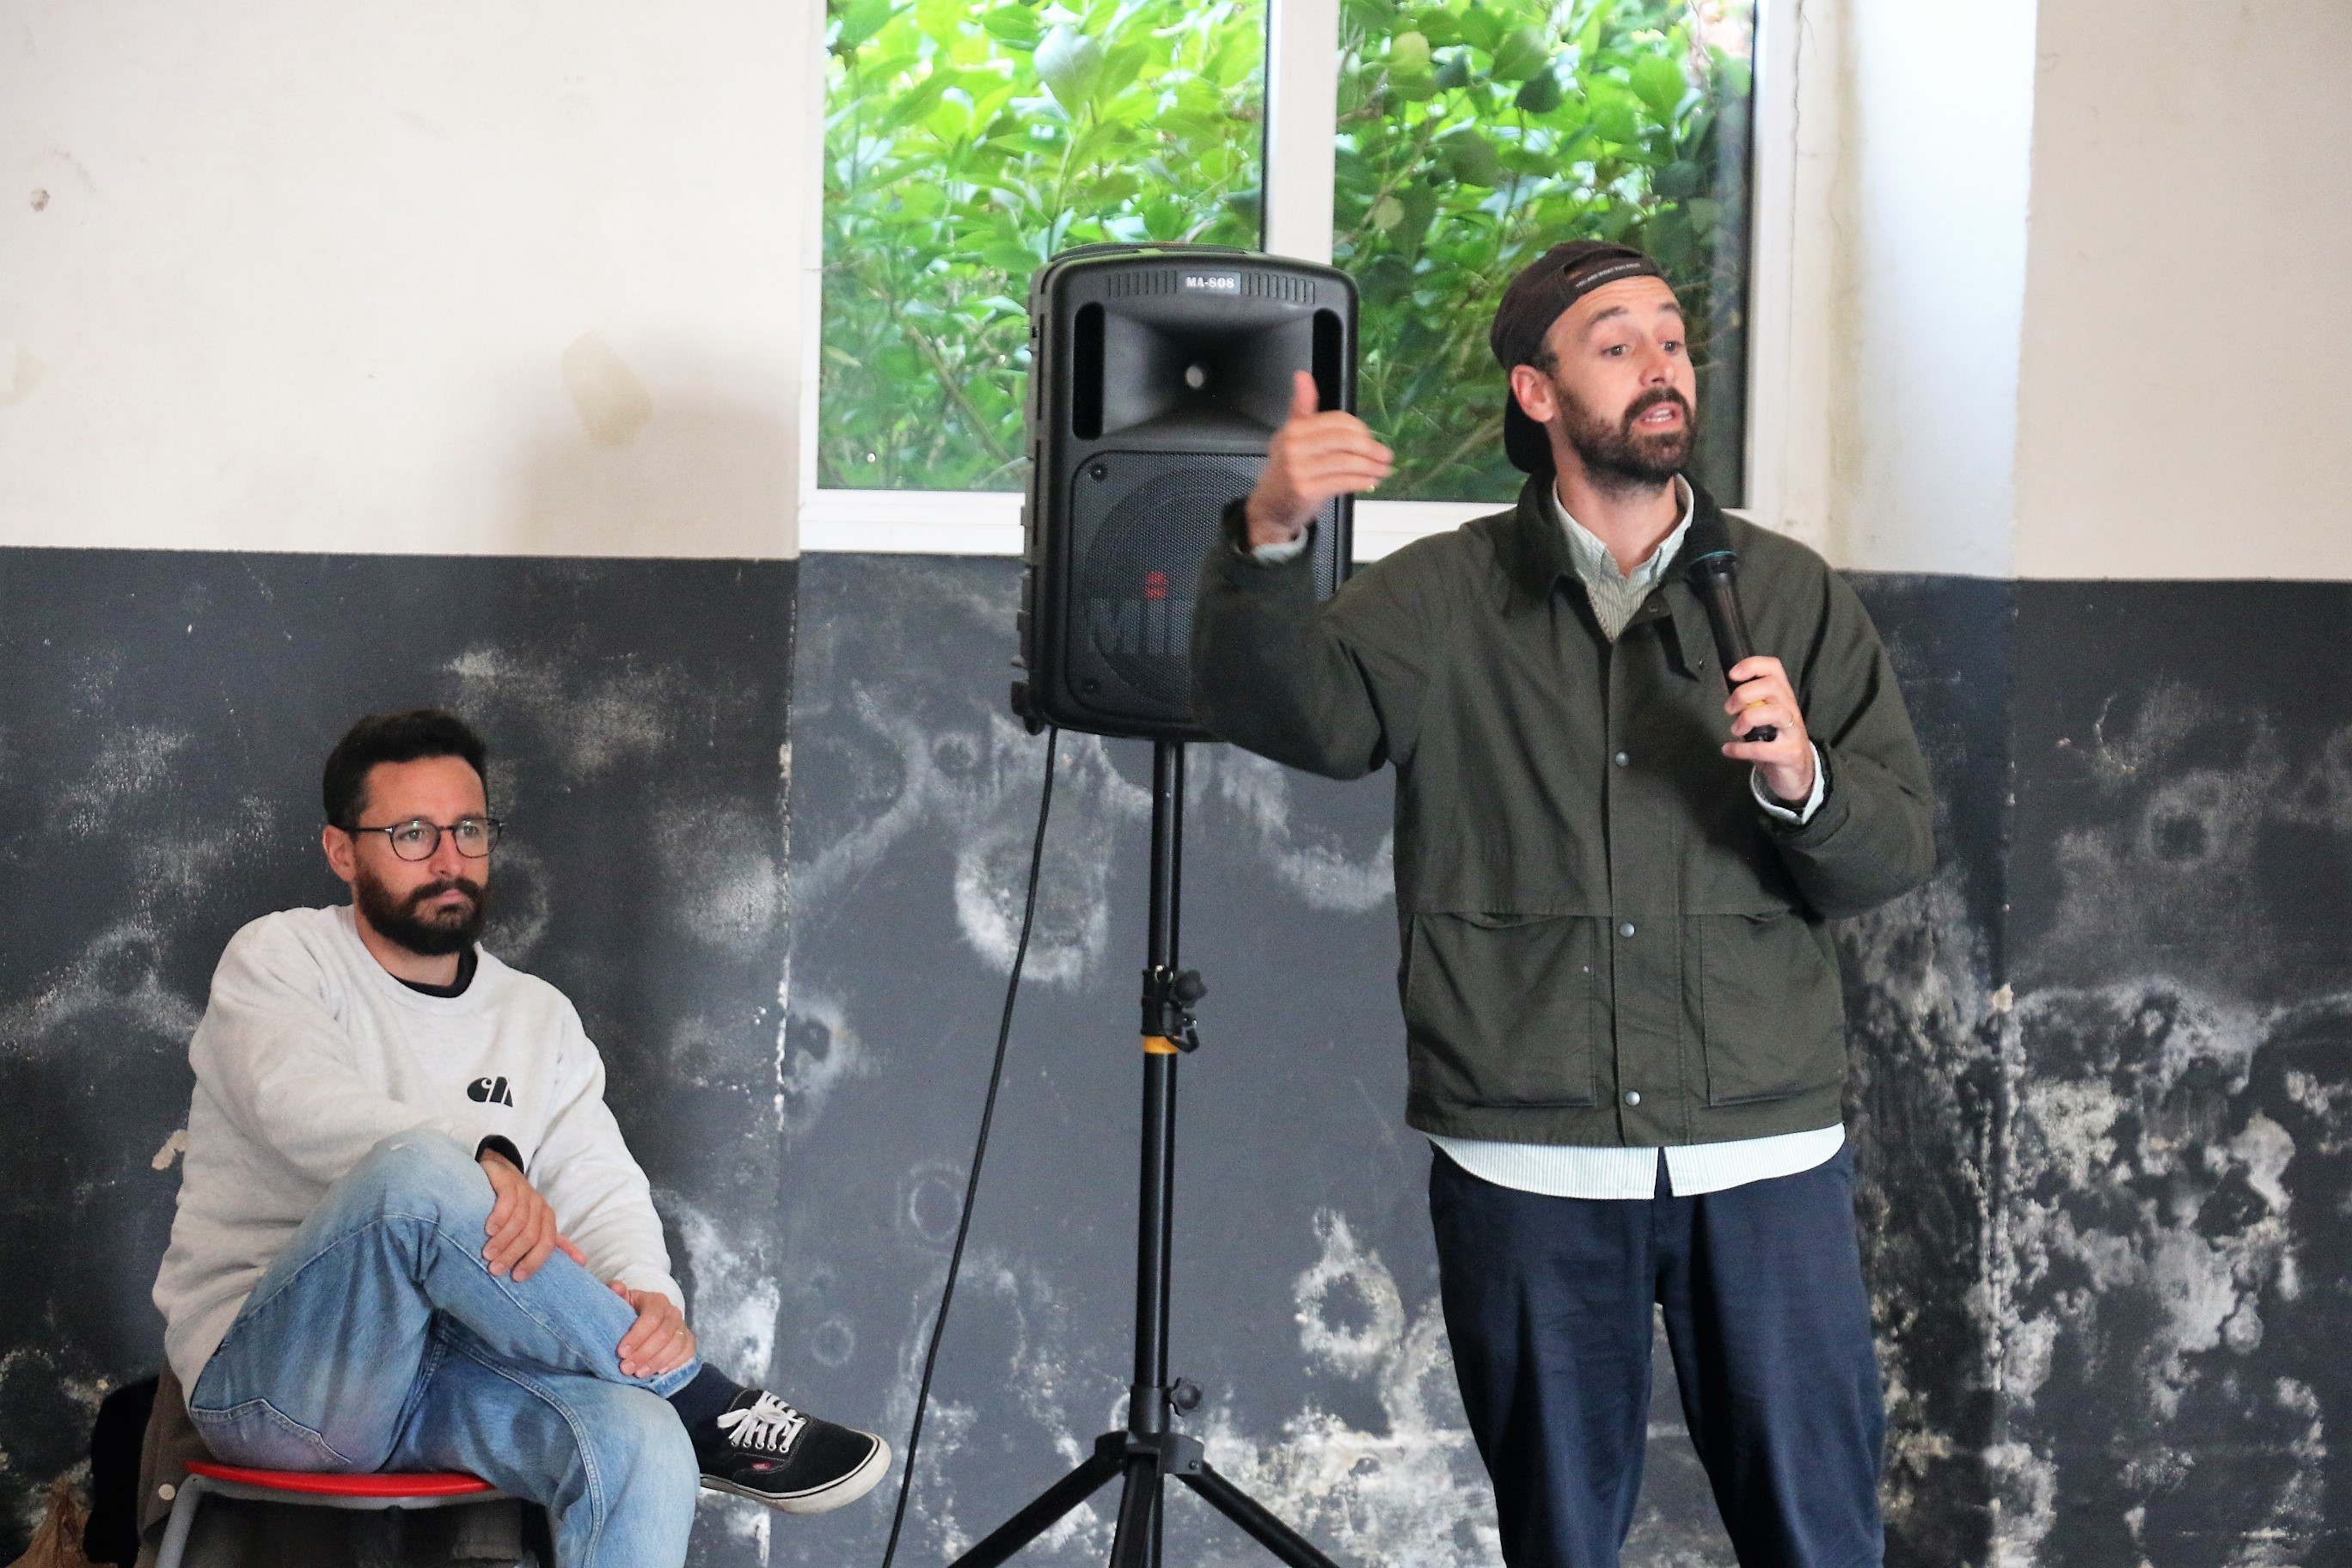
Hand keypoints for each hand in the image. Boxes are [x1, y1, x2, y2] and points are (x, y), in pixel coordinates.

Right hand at [478, 1149, 586, 1282]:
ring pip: (519, 1220)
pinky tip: (489, 1230)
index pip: (547, 1243)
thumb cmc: (517, 1206)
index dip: (534, 1261)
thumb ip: (555, 1243)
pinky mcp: (509, 1181)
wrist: (501, 1173)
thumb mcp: (536, 1224)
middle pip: (531, 1235)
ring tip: (487, 1254)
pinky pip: (508, 1200)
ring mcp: (525, 1192)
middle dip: (513, 1254)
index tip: (517, 1277)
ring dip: (503, 1240)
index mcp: (548, 1219)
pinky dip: (499, 1217)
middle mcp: (539, 1205)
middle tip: (495, 1269)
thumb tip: (582, 1262)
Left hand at [611, 1281, 696, 1378]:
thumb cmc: (628, 1311)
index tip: (621, 1352)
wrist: (643, 1318)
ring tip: (638, 1374)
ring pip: (676, 1346)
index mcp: (656, 1301)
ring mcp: (682, 1327)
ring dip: (656, 1362)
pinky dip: (674, 1364)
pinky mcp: (688, 1341)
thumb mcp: (619, 1301)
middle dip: (644, 1354)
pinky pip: (688, 1353)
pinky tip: (658, 1372)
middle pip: (664, 1335)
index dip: (637, 1336)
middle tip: (625, 1368)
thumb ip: (614, 1293)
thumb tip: (616, 1287)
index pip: (651, 1318)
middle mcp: (672, 1312)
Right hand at [1243, 371, 1393, 548]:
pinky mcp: (1306, 490)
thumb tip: (1302, 376)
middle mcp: (1293, 446)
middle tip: (1385, 455)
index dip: (1359, 429)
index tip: (1371, 438)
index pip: (1336, 421)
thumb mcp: (1291, 437)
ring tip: (1384, 469)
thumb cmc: (1287, 471)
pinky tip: (1371, 481)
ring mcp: (1298, 469)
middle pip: (1344, 440)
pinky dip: (1361, 481)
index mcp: (1293, 429)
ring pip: (1346, 461)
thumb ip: (1302, 408)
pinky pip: (1342, 481)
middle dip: (1370, 447)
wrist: (1269, 508)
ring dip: (1371, 466)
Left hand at [1721, 655, 1814, 803]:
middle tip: (1729, 709)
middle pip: (1771, 686)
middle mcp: (1790, 709)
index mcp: (1782, 697)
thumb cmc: (1775, 742)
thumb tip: (1724, 683)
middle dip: (1744, 694)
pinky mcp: (1790, 753)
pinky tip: (1729, 750)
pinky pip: (1764, 748)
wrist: (1798, 774)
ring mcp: (1793, 731)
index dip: (1752, 665)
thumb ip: (1747, 702)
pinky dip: (1741, 749)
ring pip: (1775, 712)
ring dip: (1747, 718)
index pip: (1774, 668)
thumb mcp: (1762, 718)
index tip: (1733, 674)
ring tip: (1735, 730)